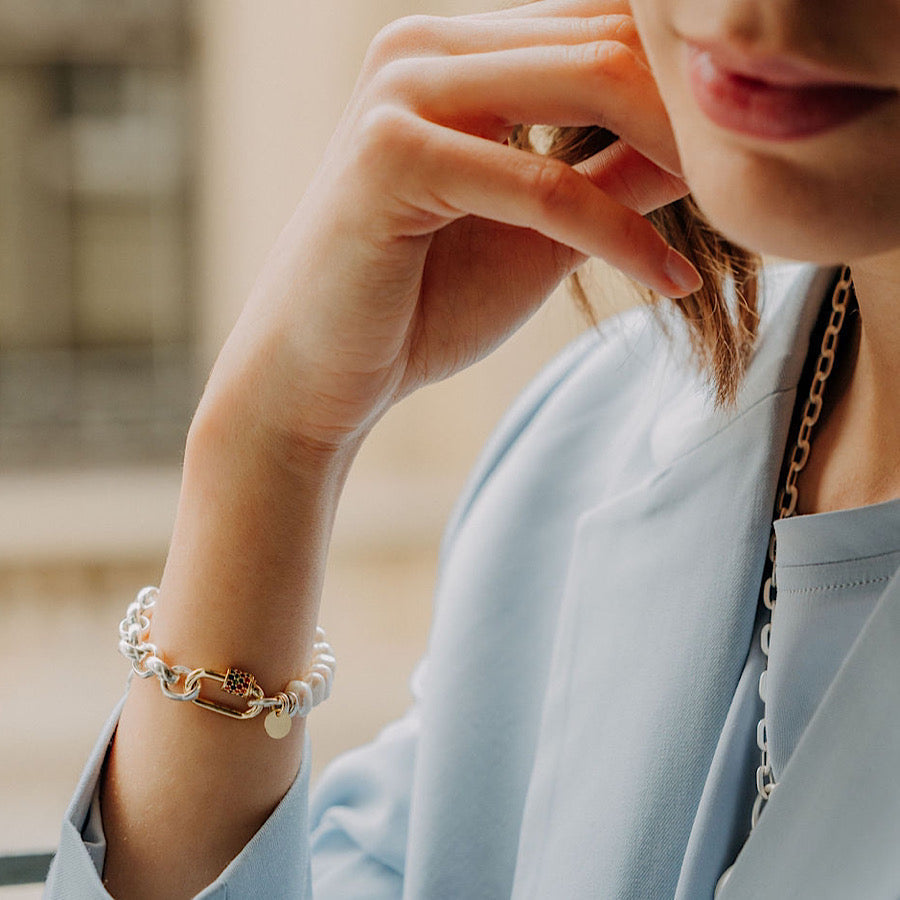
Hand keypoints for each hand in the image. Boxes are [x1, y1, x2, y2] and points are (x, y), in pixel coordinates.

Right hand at [199, 0, 696, 460]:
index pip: (596, 32)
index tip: (738, 152)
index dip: (676, 88)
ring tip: (726, 220)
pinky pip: (542, 185)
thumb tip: (700, 144)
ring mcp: (400, 91)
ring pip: (583, 88)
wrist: (318, 377)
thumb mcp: (537, 235)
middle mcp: (420, 46)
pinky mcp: (391, 154)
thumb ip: (611, 178)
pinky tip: (668, 284)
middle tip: (752, 181)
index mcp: (451, 54)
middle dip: (689, 114)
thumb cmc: (415, 307)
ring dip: (671, 156)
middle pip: (603, 42)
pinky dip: (617, 236)